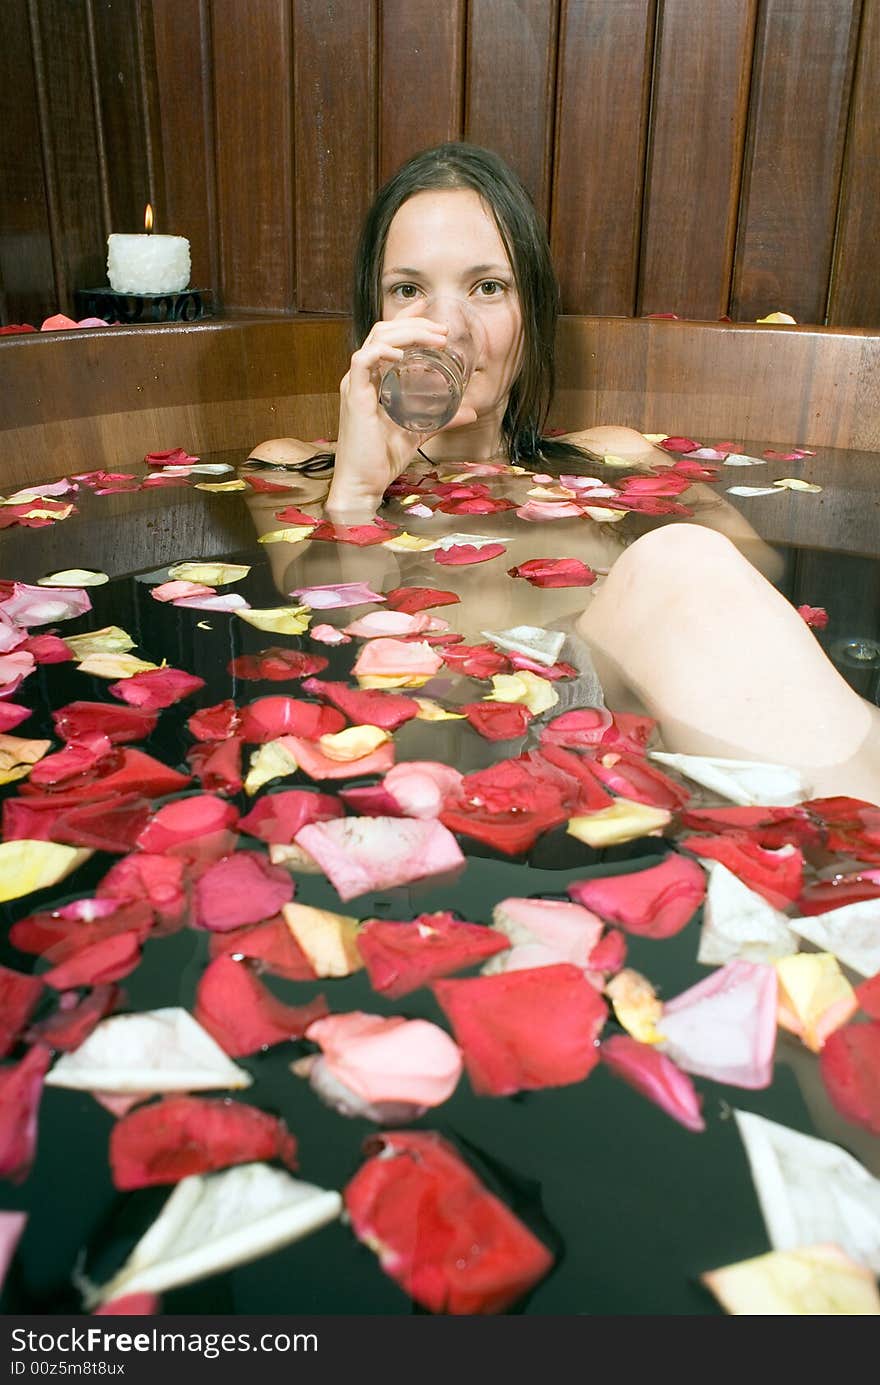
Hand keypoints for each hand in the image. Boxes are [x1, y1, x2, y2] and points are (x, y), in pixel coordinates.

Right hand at [326, 308, 477, 517]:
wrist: (363, 483)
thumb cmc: (382, 459)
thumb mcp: (419, 432)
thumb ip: (443, 419)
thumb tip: (471, 411)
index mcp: (372, 379)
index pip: (386, 337)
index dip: (406, 318)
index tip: (426, 307)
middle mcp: (361, 377)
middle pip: (383, 330)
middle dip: (415, 323)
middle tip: (442, 329)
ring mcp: (355, 384)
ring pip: (376, 338)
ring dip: (407, 333)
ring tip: (434, 339)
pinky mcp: (354, 396)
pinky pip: (363, 360)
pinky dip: (384, 351)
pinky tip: (404, 356)